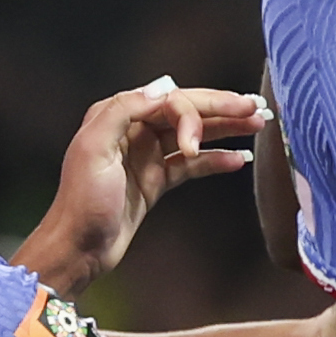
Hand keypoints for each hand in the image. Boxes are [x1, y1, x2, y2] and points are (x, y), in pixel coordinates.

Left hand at [14, 79, 265, 296]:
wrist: (78, 247)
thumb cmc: (82, 202)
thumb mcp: (94, 149)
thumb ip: (123, 111)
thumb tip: (163, 89)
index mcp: (117, 115)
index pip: (168, 100)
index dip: (191, 113)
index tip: (194, 144)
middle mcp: (133, 130)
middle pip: (185, 112)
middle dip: (221, 109)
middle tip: (255, 108)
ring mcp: (146, 155)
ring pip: (193, 135)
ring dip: (225, 129)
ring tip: (257, 125)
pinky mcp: (155, 180)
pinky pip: (191, 165)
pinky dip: (214, 160)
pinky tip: (238, 160)